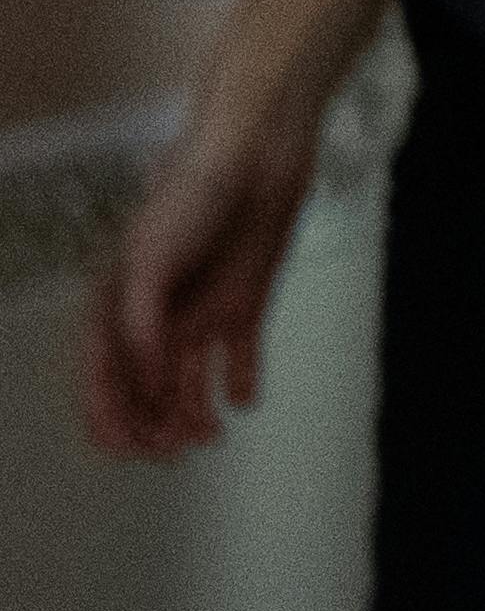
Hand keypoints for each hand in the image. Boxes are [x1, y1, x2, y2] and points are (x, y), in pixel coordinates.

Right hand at [78, 80, 329, 460]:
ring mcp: (199, 313)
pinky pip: (240, 357)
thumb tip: (151, 385)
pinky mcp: (244, 305)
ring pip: (188, 382)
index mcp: (116, 309)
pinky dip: (241, 382)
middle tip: (175, 452)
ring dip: (193, 415)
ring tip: (210, 436)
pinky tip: (244, 401)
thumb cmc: (189, 199)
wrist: (255, 158)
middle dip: (152, 427)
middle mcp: (155, 319)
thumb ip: (141, 327)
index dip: (110, 418)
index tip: (130, 449)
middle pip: (144, 390)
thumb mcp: (148, 263)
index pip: (103, 378)